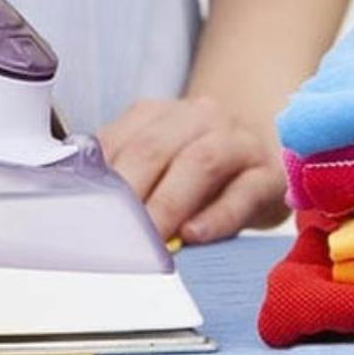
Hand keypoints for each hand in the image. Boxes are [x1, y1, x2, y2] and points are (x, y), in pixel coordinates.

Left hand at [97, 96, 287, 242]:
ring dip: (168, 205)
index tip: (82, 214)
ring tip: (150, 239)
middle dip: (129, 194)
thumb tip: (86, 208)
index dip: (99, 179)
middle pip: (153, 149)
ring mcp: (238, 141)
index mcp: (158, 114)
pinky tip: (194, 235)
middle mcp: (198, 117)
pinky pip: (244, 193)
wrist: (266, 149)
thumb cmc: (197, 167)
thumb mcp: (157, 162)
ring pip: (199, 163)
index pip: (119, 141)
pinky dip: (217, 217)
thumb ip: (123, 174)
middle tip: (112, 234)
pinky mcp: (271, 174)